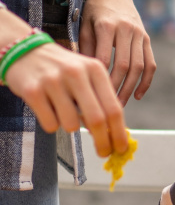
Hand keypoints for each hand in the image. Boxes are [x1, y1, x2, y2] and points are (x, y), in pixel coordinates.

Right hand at [2, 14, 127, 156]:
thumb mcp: (87, 76)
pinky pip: (50, 124)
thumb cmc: (63, 68)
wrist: (24, 50)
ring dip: (71, 128)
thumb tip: (114, 133)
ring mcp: (53, 81)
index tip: (121, 148)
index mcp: (95, 69)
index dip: (119, 133)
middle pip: (97, 120)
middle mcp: (76, 73)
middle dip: (103, 142)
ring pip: (71, 124)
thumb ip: (101, 99)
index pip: (114, 108)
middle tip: (103, 153)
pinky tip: (48, 109)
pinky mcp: (32, 90)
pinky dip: (52, 124)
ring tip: (64, 112)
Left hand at [80, 0, 155, 104]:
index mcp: (108, 25)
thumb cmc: (93, 10)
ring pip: (139, 67)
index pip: (105, 58)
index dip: (101, 77)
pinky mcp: (147, 39)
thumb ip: (85, 48)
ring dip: (131, 88)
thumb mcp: (83, 25)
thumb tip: (83, 75)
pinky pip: (151, 64)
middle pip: (125, 65)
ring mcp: (140, 35)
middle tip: (107, 104)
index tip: (92, 93)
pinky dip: (146, 82)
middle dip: (117, 88)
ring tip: (121, 103)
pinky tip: (138, 95)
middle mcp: (127, 30)